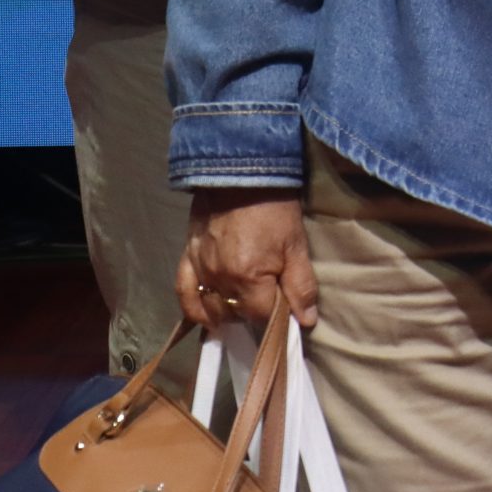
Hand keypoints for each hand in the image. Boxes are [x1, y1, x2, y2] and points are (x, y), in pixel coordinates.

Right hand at [176, 189, 315, 330]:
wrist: (241, 171)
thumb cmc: (274, 208)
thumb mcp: (296, 245)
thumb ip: (301, 286)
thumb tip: (306, 320)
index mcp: (249, 278)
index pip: (263, 317)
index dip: (278, 314)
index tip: (286, 304)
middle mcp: (220, 279)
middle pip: (236, 315)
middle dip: (253, 312)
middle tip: (267, 297)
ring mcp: (200, 270)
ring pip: (211, 309)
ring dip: (227, 312)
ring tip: (242, 303)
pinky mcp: (187, 257)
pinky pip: (184, 293)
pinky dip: (194, 309)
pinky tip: (205, 316)